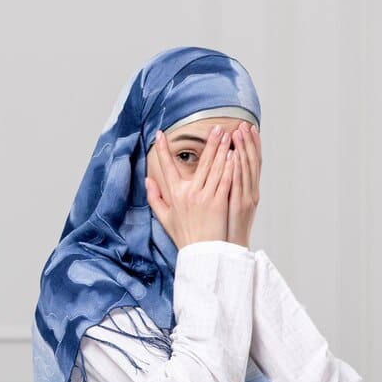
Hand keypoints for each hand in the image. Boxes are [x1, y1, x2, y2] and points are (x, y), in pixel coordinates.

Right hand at [145, 124, 234, 249]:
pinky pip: (225, 180)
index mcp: (175, 195)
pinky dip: (230, 166)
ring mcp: (205, 197)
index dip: (162, 150)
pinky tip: (234, 154)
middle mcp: (189, 193)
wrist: (201, 254)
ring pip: (215, 168)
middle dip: (209, 143)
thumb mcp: (165, 218)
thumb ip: (154, 198)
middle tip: (216, 128)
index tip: (159, 135)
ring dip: (221, 149)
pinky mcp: (219, 202)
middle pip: (200, 162)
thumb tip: (147, 180)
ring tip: (227, 135)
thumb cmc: (184, 236)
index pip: (166, 168)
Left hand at [226, 122, 261, 247]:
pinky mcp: (241, 205)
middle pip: (251, 161)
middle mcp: (249, 191)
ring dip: (244, 149)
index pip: (248, 162)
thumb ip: (222, 187)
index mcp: (244, 190)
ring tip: (240, 132)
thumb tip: (217, 172)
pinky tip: (235, 155)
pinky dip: (239, 168)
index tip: (245, 127)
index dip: (249, 145)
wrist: (229, 249)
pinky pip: (240, 183)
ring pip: (247, 168)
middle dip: (248, 142)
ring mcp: (246, 197)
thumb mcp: (225, 204)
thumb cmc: (223, 228)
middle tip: (244, 124)